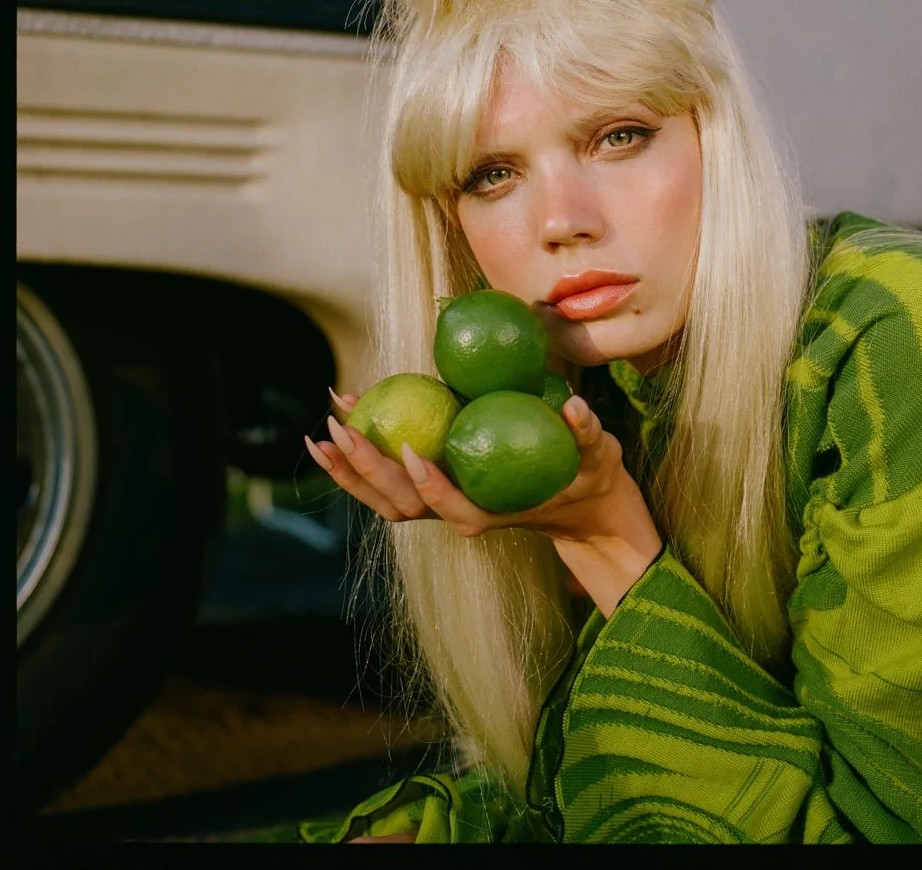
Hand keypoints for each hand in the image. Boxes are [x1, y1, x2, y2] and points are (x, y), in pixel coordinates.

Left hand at [305, 388, 660, 615]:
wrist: (583, 505)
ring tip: (321, 430)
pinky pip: (389, 479)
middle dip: (366, 470)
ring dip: (349, 470)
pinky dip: (362, 457)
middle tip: (340, 428)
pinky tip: (347, 415)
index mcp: (494, 512)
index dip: (429, 484)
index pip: (453, 507)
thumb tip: (577, 407)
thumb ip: (588, 433)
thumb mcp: (601, 454)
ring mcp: (443, 505)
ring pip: (385, 499)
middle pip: (401, 504)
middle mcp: (460, 514)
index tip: (411, 449)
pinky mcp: (436, 490)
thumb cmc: (591, 477)